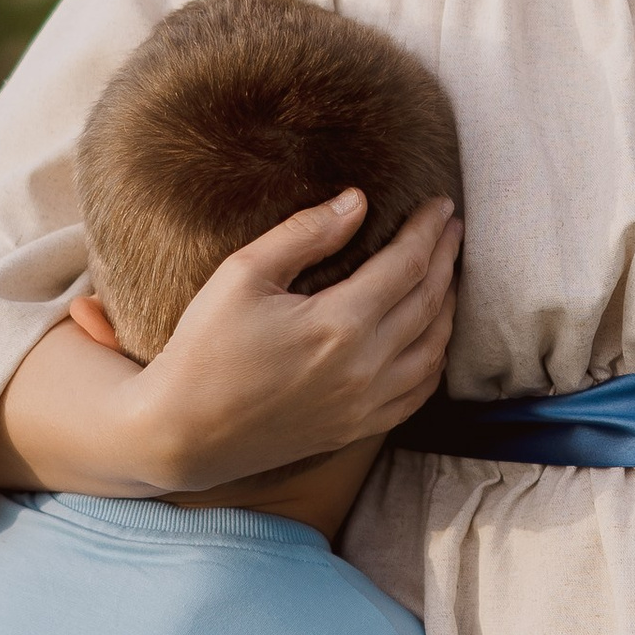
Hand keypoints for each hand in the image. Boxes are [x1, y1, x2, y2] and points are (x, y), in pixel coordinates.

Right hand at [126, 192, 461, 493]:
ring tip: (448, 273)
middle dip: (446, 258)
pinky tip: (433, 338)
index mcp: (339, 323)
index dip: (429, 230)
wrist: (183, 432)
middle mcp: (364, 366)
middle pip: (429, 300)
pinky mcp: (357, 429)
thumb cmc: (205, 348)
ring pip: (433, 347)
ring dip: (448, 305)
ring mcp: (365, 404)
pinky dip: (435, 359)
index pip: (407, 264)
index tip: (440, 204)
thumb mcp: (242, 275)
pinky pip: (418, 393)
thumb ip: (304, 234)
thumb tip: (357, 201)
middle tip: (452, 227)